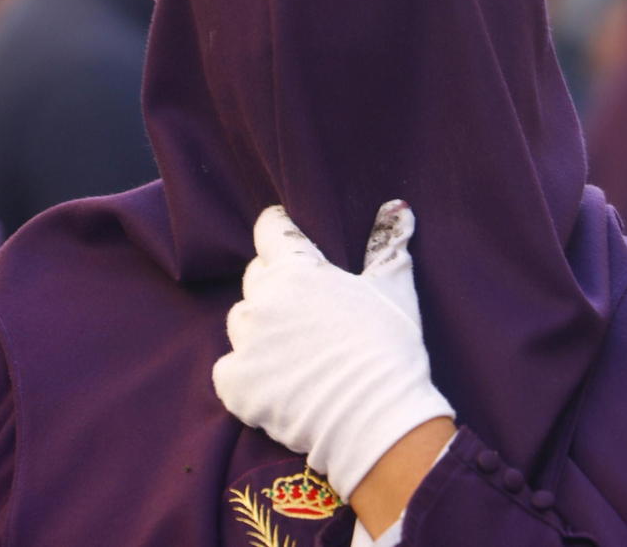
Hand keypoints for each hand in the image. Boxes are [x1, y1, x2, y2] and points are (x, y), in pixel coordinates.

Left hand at [213, 201, 455, 500]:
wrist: (378, 420)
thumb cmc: (390, 348)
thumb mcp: (394, 290)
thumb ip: (389, 244)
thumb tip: (398, 207)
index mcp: (297, 270)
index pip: (270, 231)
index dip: (280, 232)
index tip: (290, 241)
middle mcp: (264, 301)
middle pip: (255, 277)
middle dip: (275, 286)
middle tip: (306, 309)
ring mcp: (247, 344)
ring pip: (242, 322)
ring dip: (260, 330)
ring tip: (293, 351)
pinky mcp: (237, 385)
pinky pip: (228, 370)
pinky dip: (246, 375)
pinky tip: (275, 384)